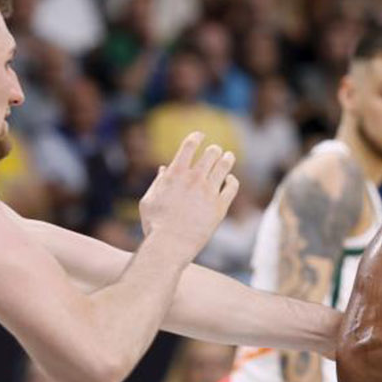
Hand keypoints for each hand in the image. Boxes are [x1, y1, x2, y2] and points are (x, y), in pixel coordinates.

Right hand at [138, 132, 238, 258]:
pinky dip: (232, 180)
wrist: (169, 245)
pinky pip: (232, 186)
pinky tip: (229, 180)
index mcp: (175, 173)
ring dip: (227, 158)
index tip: (200, 135)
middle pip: (212, 152)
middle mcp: (194, 178)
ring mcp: (209, 192)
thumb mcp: (148, 200)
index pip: (190, 144)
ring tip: (228, 157)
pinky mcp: (220, 207)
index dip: (197, 136)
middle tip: (215, 152)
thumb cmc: (154, 225)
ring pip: (225, 165)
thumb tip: (164, 169)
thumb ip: (158, 182)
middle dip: (214, 150)